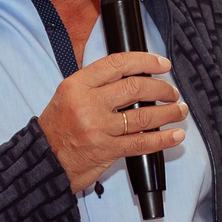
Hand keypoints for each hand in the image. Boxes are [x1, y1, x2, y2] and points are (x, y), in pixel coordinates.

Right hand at [37, 51, 188, 192]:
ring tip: (179, 110)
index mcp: (77, 85)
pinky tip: (176, 135)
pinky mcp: (107, 150)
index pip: (117, 64)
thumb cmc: (56, 128)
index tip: (162, 64)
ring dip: (168, 112)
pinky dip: (163, 139)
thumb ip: (95, 84)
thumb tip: (131, 76)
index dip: (145, 61)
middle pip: (135, 88)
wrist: (42, 160)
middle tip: (172, 92)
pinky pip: (142, 143)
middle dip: (161, 89)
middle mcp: (88, 104)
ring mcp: (98, 128)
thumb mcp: (67, 95)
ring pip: (143, 116)